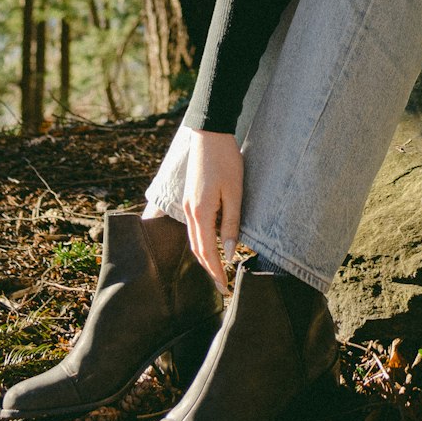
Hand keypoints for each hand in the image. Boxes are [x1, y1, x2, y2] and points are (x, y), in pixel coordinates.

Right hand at [182, 130, 242, 292]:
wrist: (210, 133)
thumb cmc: (226, 160)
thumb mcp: (234, 192)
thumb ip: (231, 223)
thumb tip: (230, 252)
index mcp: (200, 212)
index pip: (207, 252)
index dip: (216, 271)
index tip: (225, 288)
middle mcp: (189, 211)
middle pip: (197, 249)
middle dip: (209, 268)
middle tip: (222, 285)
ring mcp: (187, 203)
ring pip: (194, 238)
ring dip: (205, 255)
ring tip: (218, 268)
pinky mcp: (189, 196)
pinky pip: (194, 226)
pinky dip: (202, 240)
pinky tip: (212, 243)